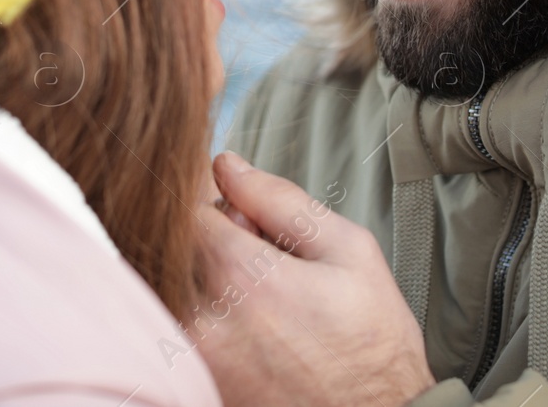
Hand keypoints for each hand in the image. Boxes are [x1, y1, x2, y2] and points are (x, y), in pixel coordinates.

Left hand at [193, 151, 435, 406]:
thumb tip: (228, 165)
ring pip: (174, 287)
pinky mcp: (196, 382)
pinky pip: (179, 328)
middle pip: (174, 247)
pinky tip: (252, 335)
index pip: (186, 206)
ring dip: (208, 282)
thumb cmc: (372, 347)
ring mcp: (195, 358)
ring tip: (260, 305)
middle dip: (213, 242)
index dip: (220, 204)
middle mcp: (206, 320)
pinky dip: (208, 319)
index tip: (250, 221)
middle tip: (266, 268)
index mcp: (244, 277)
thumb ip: (282, 200)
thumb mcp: (349, 252)